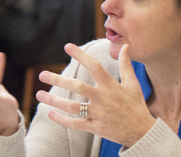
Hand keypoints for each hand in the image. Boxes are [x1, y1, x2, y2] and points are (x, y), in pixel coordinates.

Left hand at [36, 44, 155, 147]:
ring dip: (55, 101)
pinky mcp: (95, 127)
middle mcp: (103, 99)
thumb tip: (124, 47)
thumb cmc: (136, 106)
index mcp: (111, 86)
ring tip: (38, 95)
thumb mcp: (133, 84)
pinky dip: (62, 120)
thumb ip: (126, 65)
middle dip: (59, 80)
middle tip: (42, 74)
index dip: (81, 56)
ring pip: (73, 107)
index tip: (67, 46)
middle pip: (78, 87)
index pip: (94, 66)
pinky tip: (50, 113)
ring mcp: (99, 114)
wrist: (142, 132)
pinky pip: (76, 124)